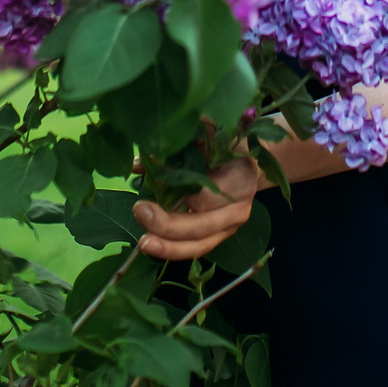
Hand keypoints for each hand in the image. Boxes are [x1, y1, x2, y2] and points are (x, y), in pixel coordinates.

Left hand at [130, 153, 264, 261]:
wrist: (249, 165)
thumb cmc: (226, 145)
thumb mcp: (207, 137)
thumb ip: (177, 150)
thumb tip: (139, 165)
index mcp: (239, 179)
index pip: (208, 196)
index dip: (180, 195)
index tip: (156, 185)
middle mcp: (237, 208)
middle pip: (202, 226)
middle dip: (168, 225)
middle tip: (140, 212)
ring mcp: (230, 227)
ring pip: (199, 245)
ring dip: (169, 248)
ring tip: (144, 243)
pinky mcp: (219, 237)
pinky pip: (196, 248)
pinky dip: (173, 249)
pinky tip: (153, 246)